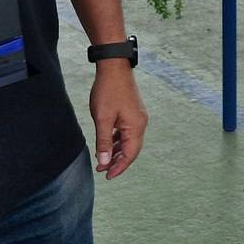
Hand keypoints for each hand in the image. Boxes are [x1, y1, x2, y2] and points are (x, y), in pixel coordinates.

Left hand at [89, 63, 147, 179]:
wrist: (114, 67)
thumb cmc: (108, 91)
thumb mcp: (102, 118)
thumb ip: (104, 141)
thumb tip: (104, 161)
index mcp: (136, 127)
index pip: (129, 155)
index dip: (118, 167)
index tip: (107, 176)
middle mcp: (141, 124)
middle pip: (131, 150)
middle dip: (117, 161)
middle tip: (102, 170)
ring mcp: (138, 117)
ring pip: (129, 141)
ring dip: (117, 152)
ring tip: (103, 160)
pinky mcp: (133, 112)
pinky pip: (127, 132)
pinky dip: (118, 141)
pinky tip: (108, 143)